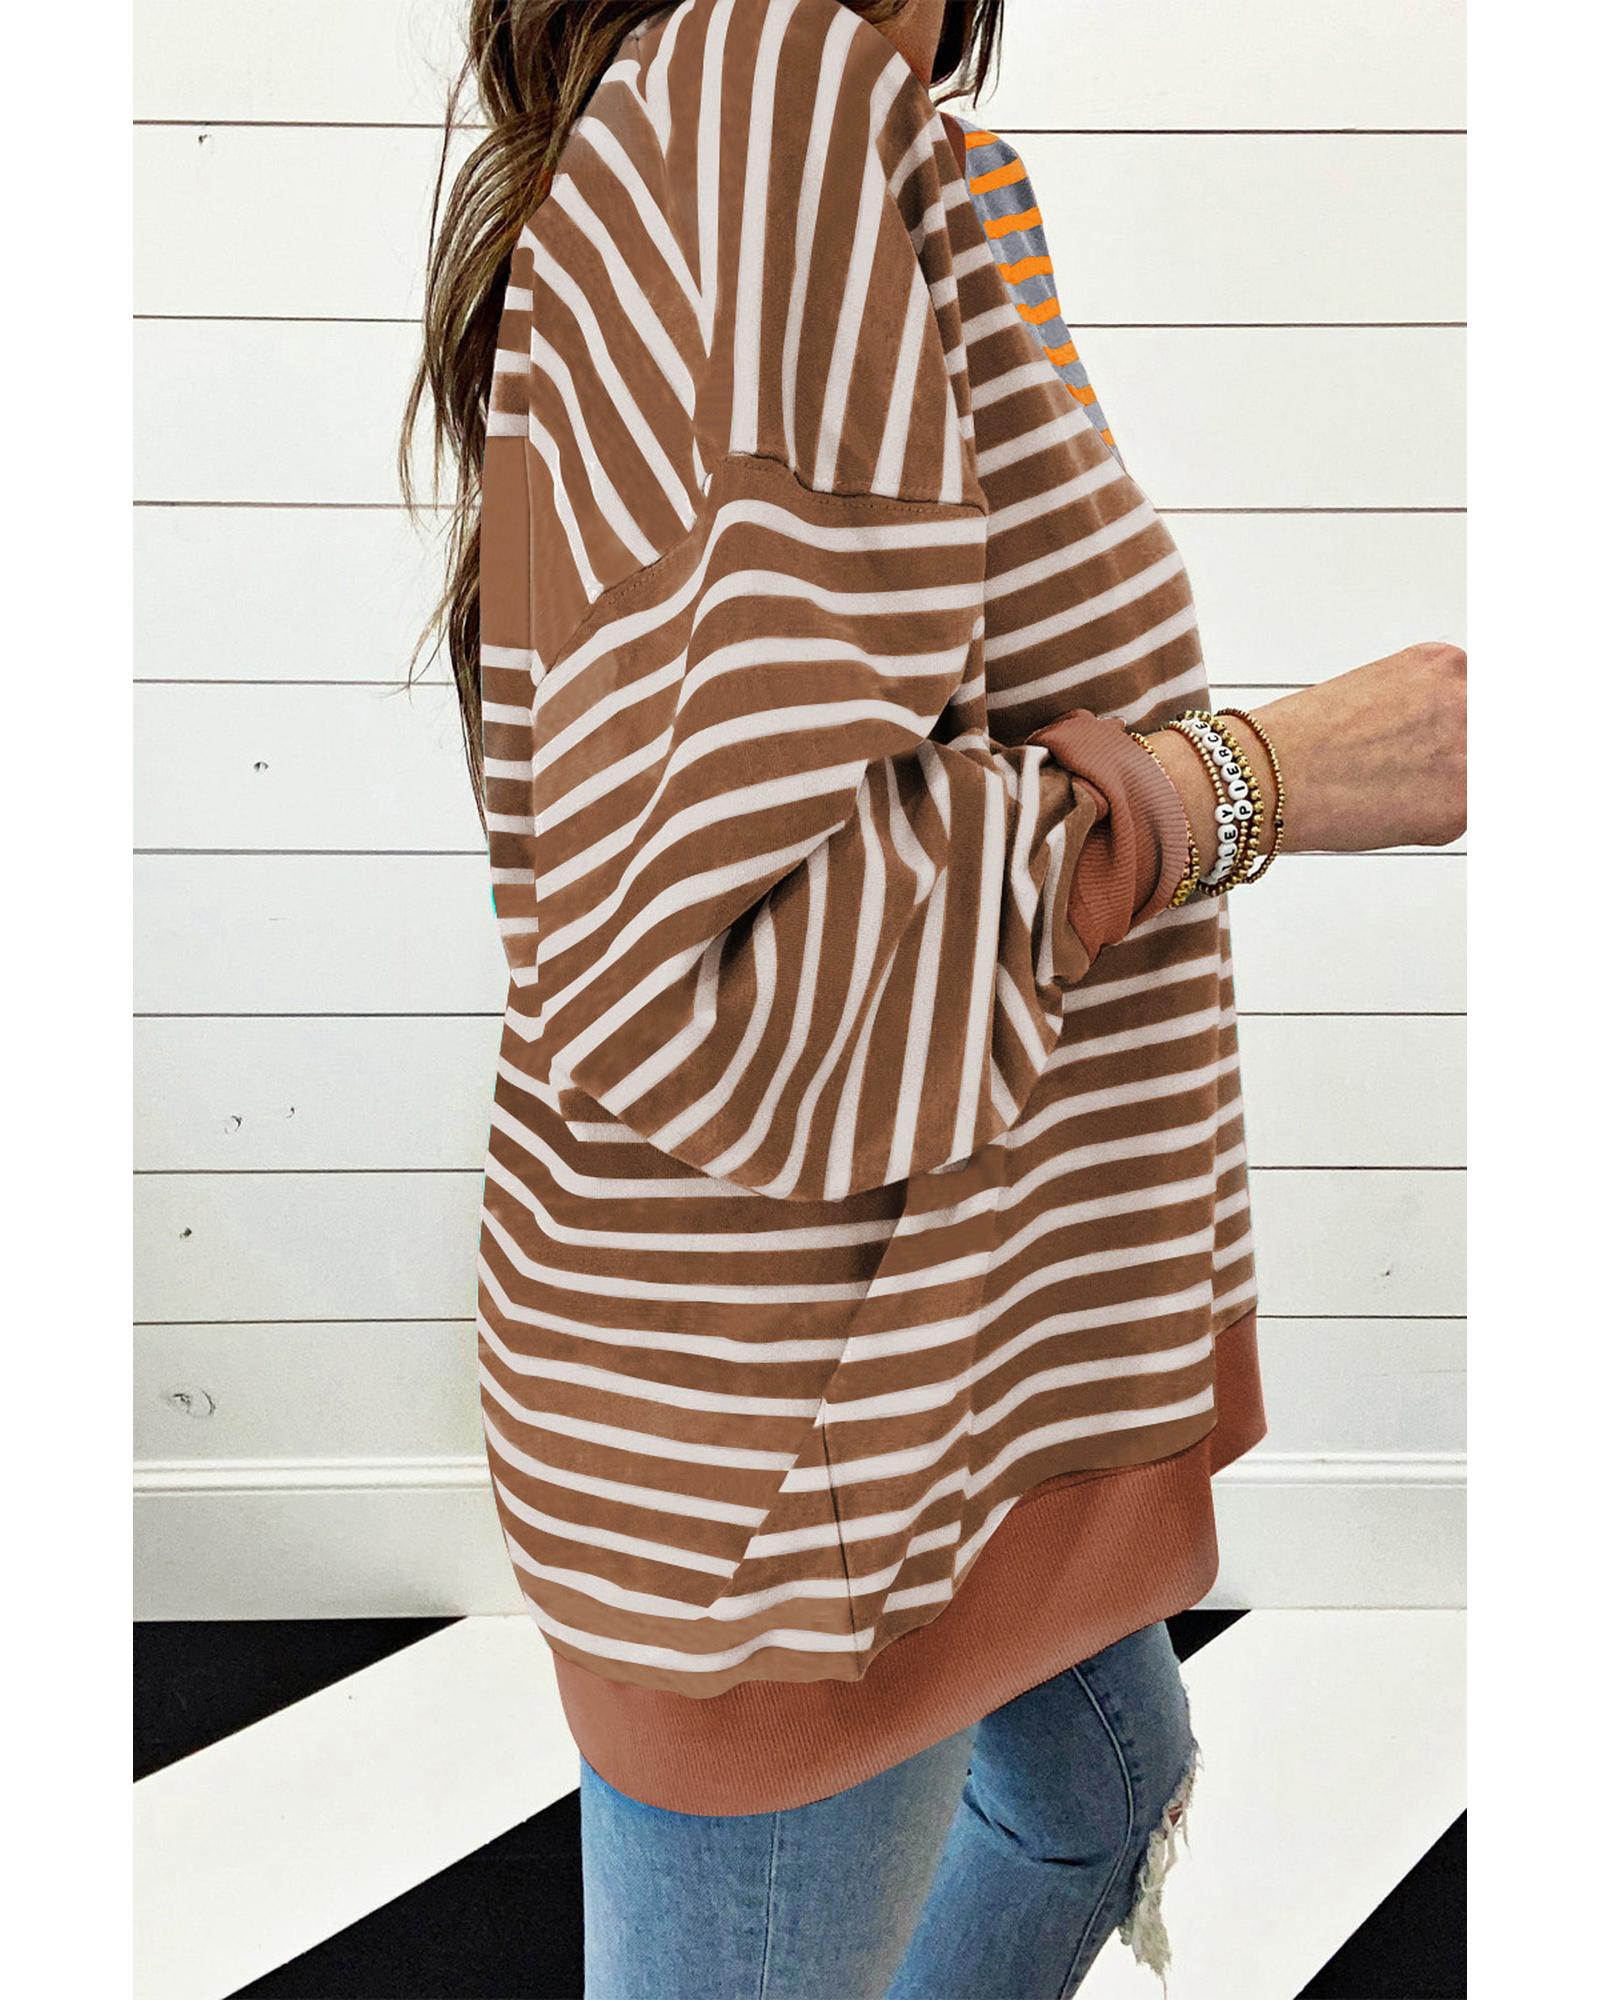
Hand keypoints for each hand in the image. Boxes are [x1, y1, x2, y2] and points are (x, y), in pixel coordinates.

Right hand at [1147, 641, 1466, 867]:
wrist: (1265, 775)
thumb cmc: (1300, 741)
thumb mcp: (1376, 697)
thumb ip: (1426, 713)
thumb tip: (1447, 751)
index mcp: (1443, 663)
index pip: (1483, 703)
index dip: (1468, 731)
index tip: (1448, 746)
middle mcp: (1465, 697)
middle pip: (1490, 739)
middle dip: (1463, 761)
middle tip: (1410, 776)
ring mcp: (1468, 748)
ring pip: (1478, 781)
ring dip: (1446, 791)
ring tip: (1389, 792)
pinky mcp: (1461, 802)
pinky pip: (1460, 819)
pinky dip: (1426, 823)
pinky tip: (1383, 811)